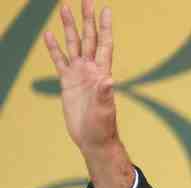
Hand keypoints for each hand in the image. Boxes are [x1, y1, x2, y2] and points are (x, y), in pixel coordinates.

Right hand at [44, 0, 116, 151]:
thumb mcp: (105, 110)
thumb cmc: (103, 127)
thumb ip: (105, 94)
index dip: (105, 28)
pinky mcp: (67, 82)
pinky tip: (49, 34)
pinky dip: (54, 48)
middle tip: (85, 0)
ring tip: (64, 9)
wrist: (93, 138)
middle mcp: (91, 69)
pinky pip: (59, 60)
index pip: (104, 44)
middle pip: (88, 38)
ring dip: (69, 27)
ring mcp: (79, 74)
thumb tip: (109, 79)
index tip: (106, 10)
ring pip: (73, 45)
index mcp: (102, 73)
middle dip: (87, 19)